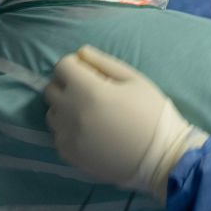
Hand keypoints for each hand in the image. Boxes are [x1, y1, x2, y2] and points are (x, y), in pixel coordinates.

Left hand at [45, 46, 206, 202]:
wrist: (159, 157)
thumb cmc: (152, 114)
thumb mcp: (135, 80)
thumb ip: (104, 63)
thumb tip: (81, 53)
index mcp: (87, 89)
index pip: (62, 66)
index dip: (77, 65)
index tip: (92, 73)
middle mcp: (69, 111)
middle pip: (51, 89)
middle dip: (67, 85)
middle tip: (91, 92)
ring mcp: (66, 135)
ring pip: (53, 113)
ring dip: (66, 108)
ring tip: (90, 114)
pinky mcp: (67, 154)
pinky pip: (58, 135)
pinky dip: (69, 130)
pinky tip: (91, 133)